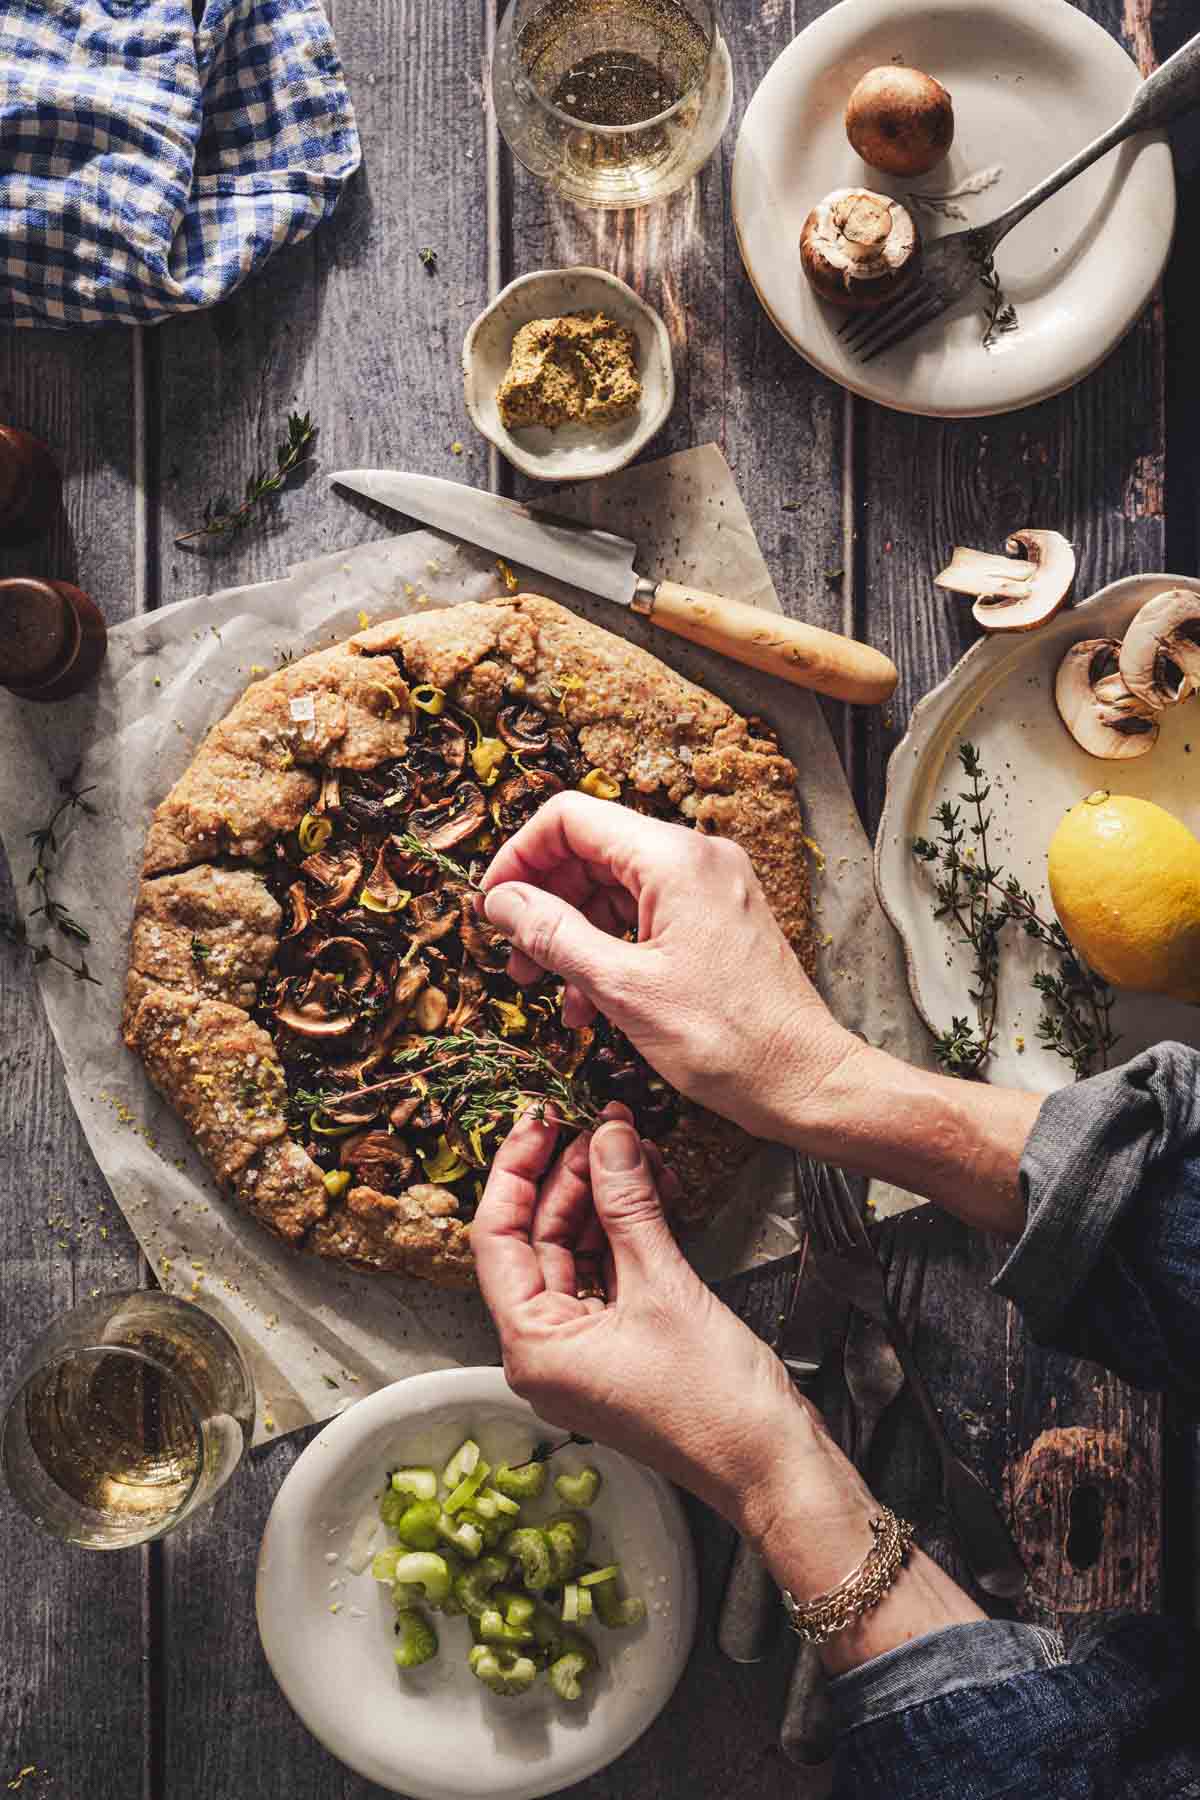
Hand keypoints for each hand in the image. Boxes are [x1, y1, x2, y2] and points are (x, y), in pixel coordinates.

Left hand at [471, 1106, 808, 1520]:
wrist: (774, 1465)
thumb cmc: (715, 1403)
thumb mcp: (663, 1284)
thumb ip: (627, 1203)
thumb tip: (608, 1137)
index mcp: (531, 1347)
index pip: (496, 1238)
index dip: (516, 1171)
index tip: (541, 1122)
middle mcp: (546, 1352)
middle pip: (537, 1241)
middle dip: (572, 1179)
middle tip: (602, 1127)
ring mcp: (585, 1350)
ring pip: (576, 1252)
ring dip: (605, 1200)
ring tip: (634, 1148)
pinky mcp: (622, 1346)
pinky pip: (609, 1274)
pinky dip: (627, 1232)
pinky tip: (651, 1189)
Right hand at [480, 793, 854, 1141]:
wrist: (805, 1081)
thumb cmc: (726, 1041)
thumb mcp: (621, 988)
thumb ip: (552, 934)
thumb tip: (499, 901)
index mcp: (674, 858)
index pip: (569, 819)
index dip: (519, 858)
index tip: (492, 907)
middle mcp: (696, 858)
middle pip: (590, 852)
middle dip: (545, 904)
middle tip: (515, 961)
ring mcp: (710, 888)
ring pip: (614, 889)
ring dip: (573, 935)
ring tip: (550, 993)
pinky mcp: (716, 920)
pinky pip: (645, 916)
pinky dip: (610, 949)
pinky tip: (591, 1003)